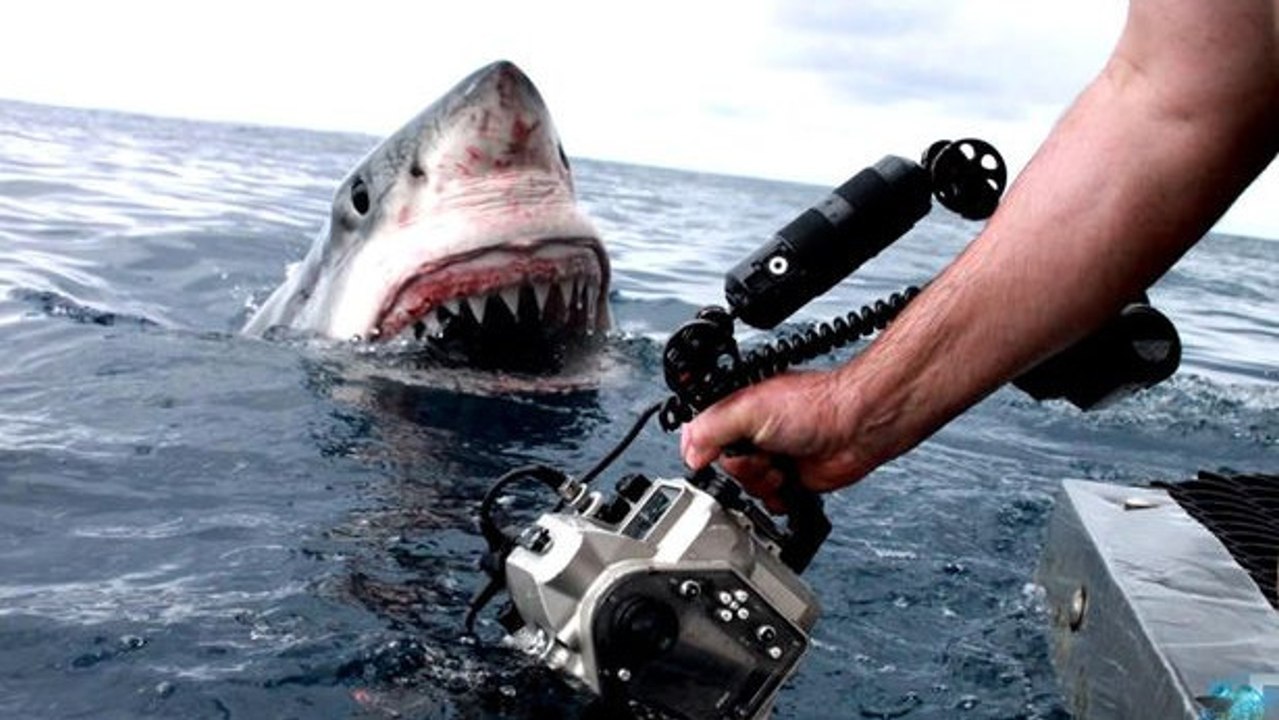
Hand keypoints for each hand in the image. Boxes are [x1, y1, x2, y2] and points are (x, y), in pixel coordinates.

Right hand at [680, 369, 883, 507]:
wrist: (855, 428)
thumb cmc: (815, 406)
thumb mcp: (747, 408)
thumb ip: (710, 428)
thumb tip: (689, 452)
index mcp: (738, 410)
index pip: (703, 437)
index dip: (705, 451)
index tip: (710, 457)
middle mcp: (753, 433)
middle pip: (724, 468)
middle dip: (741, 468)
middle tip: (759, 455)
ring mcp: (772, 456)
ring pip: (745, 487)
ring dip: (761, 483)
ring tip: (780, 465)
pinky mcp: (790, 480)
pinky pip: (769, 501)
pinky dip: (777, 498)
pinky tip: (789, 480)